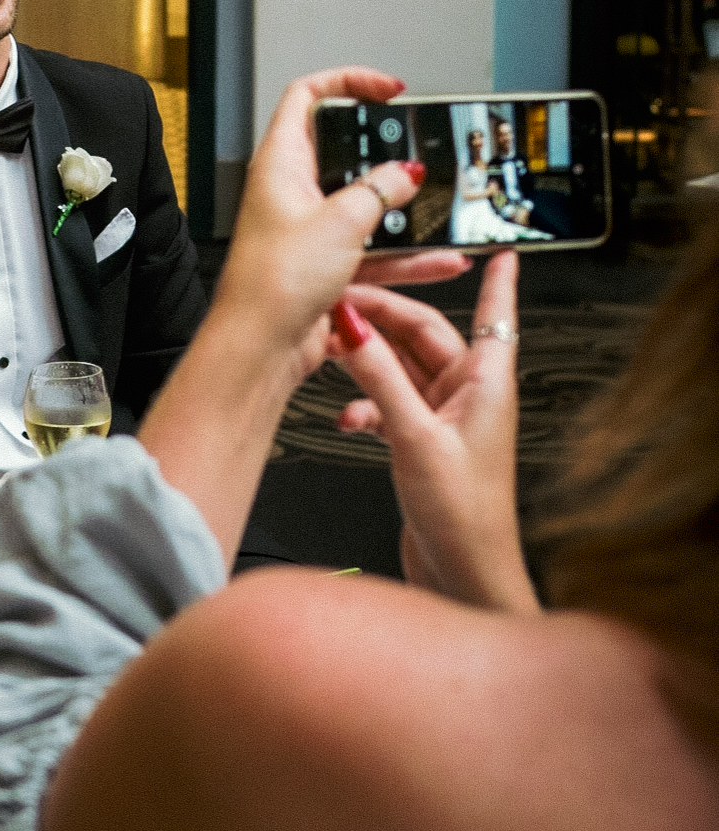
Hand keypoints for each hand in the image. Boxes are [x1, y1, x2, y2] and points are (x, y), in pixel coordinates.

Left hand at [214, 66, 472, 381]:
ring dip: (404, 213)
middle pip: (344, 154)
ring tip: (442, 211)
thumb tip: (404, 173)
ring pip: (365, 207)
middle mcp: (291, 192)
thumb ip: (380, 190)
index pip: (307, 96)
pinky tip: (438, 260)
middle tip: (421, 154)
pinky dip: (404, 255)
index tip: (388, 90)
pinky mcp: (323, 265)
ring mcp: (308, 229)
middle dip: (387, 156)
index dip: (348, 82)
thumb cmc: (273, 282)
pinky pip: (371, 250)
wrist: (260, 348)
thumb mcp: (341, 221)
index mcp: (281, 163)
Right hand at [330, 252, 537, 613]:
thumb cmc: (463, 519)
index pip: (495, 316)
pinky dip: (365, 404)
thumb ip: (382, 379)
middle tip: (345, 301)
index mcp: (486, 385)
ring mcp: (444, 420)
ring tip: (334, 354)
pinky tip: (347, 416)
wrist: (462, 578)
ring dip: (368, 363)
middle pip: (426, 336)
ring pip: (401, 369)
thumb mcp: (416, 438)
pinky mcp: (421, 444)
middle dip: (385, 318)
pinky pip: (389, 404)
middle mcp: (469, 397)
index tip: (497, 252)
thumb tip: (355, 328)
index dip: (497, 282)